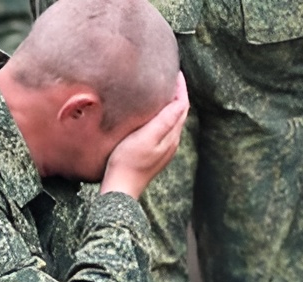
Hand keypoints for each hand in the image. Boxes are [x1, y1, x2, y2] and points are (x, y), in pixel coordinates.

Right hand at [98, 73, 188, 197]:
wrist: (120, 189)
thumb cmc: (128, 162)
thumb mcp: (145, 138)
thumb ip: (164, 121)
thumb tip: (180, 102)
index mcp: (171, 136)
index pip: (182, 105)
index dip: (180, 88)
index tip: (175, 72)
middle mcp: (171, 142)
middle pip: (179, 112)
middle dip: (176, 94)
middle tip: (168, 77)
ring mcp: (163, 149)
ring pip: (172, 121)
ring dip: (169, 105)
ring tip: (160, 91)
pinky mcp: (153, 154)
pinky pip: (163, 129)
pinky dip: (161, 116)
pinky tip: (150, 114)